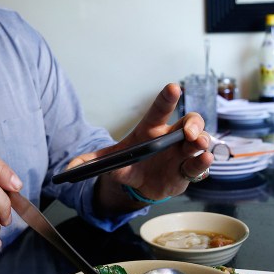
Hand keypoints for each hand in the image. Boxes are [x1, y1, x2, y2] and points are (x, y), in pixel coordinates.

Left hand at [75, 84, 213, 210]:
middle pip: (190, 122)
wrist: (139, 185)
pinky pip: (199, 165)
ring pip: (200, 142)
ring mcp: (182, 154)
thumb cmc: (129, 163)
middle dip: (194, 124)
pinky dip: (203, 164)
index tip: (173, 88)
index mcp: (152, 128)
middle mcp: (172, 137)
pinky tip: (203, 161)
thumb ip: (91, 162)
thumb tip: (70, 168)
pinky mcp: (187, 171)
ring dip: (202, 142)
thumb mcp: (110, 160)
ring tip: (198, 146)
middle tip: (189, 132)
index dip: (167, 97)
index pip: (161, 109)